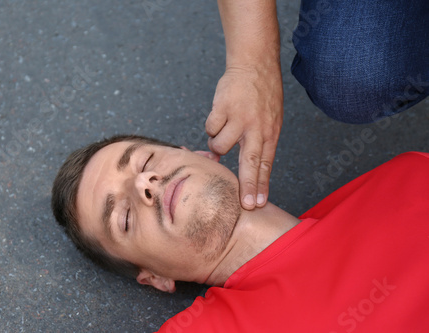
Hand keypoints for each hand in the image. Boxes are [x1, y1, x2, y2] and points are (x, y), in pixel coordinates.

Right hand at [206, 65, 282, 209]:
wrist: (254, 64)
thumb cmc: (262, 94)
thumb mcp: (270, 119)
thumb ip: (258, 142)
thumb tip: (245, 167)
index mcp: (270, 132)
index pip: (265, 164)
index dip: (260, 185)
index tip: (257, 203)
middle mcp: (256, 127)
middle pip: (251, 162)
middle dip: (247, 186)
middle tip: (245, 204)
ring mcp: (240, 117)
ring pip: (219, 145)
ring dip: (216, 143)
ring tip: (223, 131)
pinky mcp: (223, 107)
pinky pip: (210, 128)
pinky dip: (212, 126)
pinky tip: (220, 116)